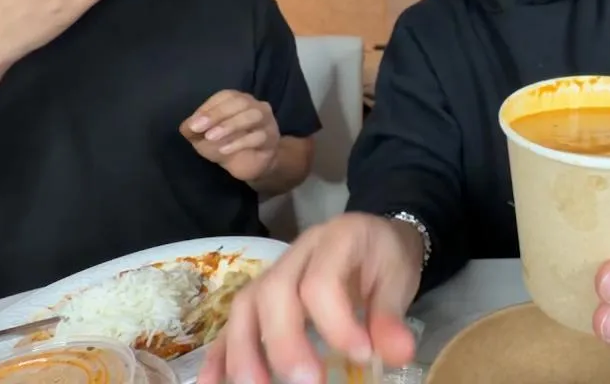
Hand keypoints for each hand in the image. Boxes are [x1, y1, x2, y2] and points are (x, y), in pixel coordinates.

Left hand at [182, 90, 279, 181]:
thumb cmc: (226, 144)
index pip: (226, 96)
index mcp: (239, 101)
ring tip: (211, 137)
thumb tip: (187, 126)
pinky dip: (240, 142)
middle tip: (198, 128)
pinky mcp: (271, 140)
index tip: (193, 124)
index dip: (209, 107)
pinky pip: (259, 137)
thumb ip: (193, 130)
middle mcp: (256, 106)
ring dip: (230, 125)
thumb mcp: (203, 138)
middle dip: (217, 114)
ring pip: (254, 115)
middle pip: (240, 102)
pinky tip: (224, 150)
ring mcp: (267, 122)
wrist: (250, 164)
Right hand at [198, 213, 423, 383]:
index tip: (362, 356)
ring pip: (246, 306)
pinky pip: (232, 322)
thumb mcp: (399, 279)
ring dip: (244, 352)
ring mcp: (271, 273)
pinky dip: (220, 354)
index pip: (322, 281)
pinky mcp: (258, 297)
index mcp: (336, 240)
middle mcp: (297, 253)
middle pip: (274, 292)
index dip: (337, 323)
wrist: (373, 239)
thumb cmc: (384, 259)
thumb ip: (392, 317)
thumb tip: (399, 355)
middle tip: (306, 382)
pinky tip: (210, 383)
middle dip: (284, 343)